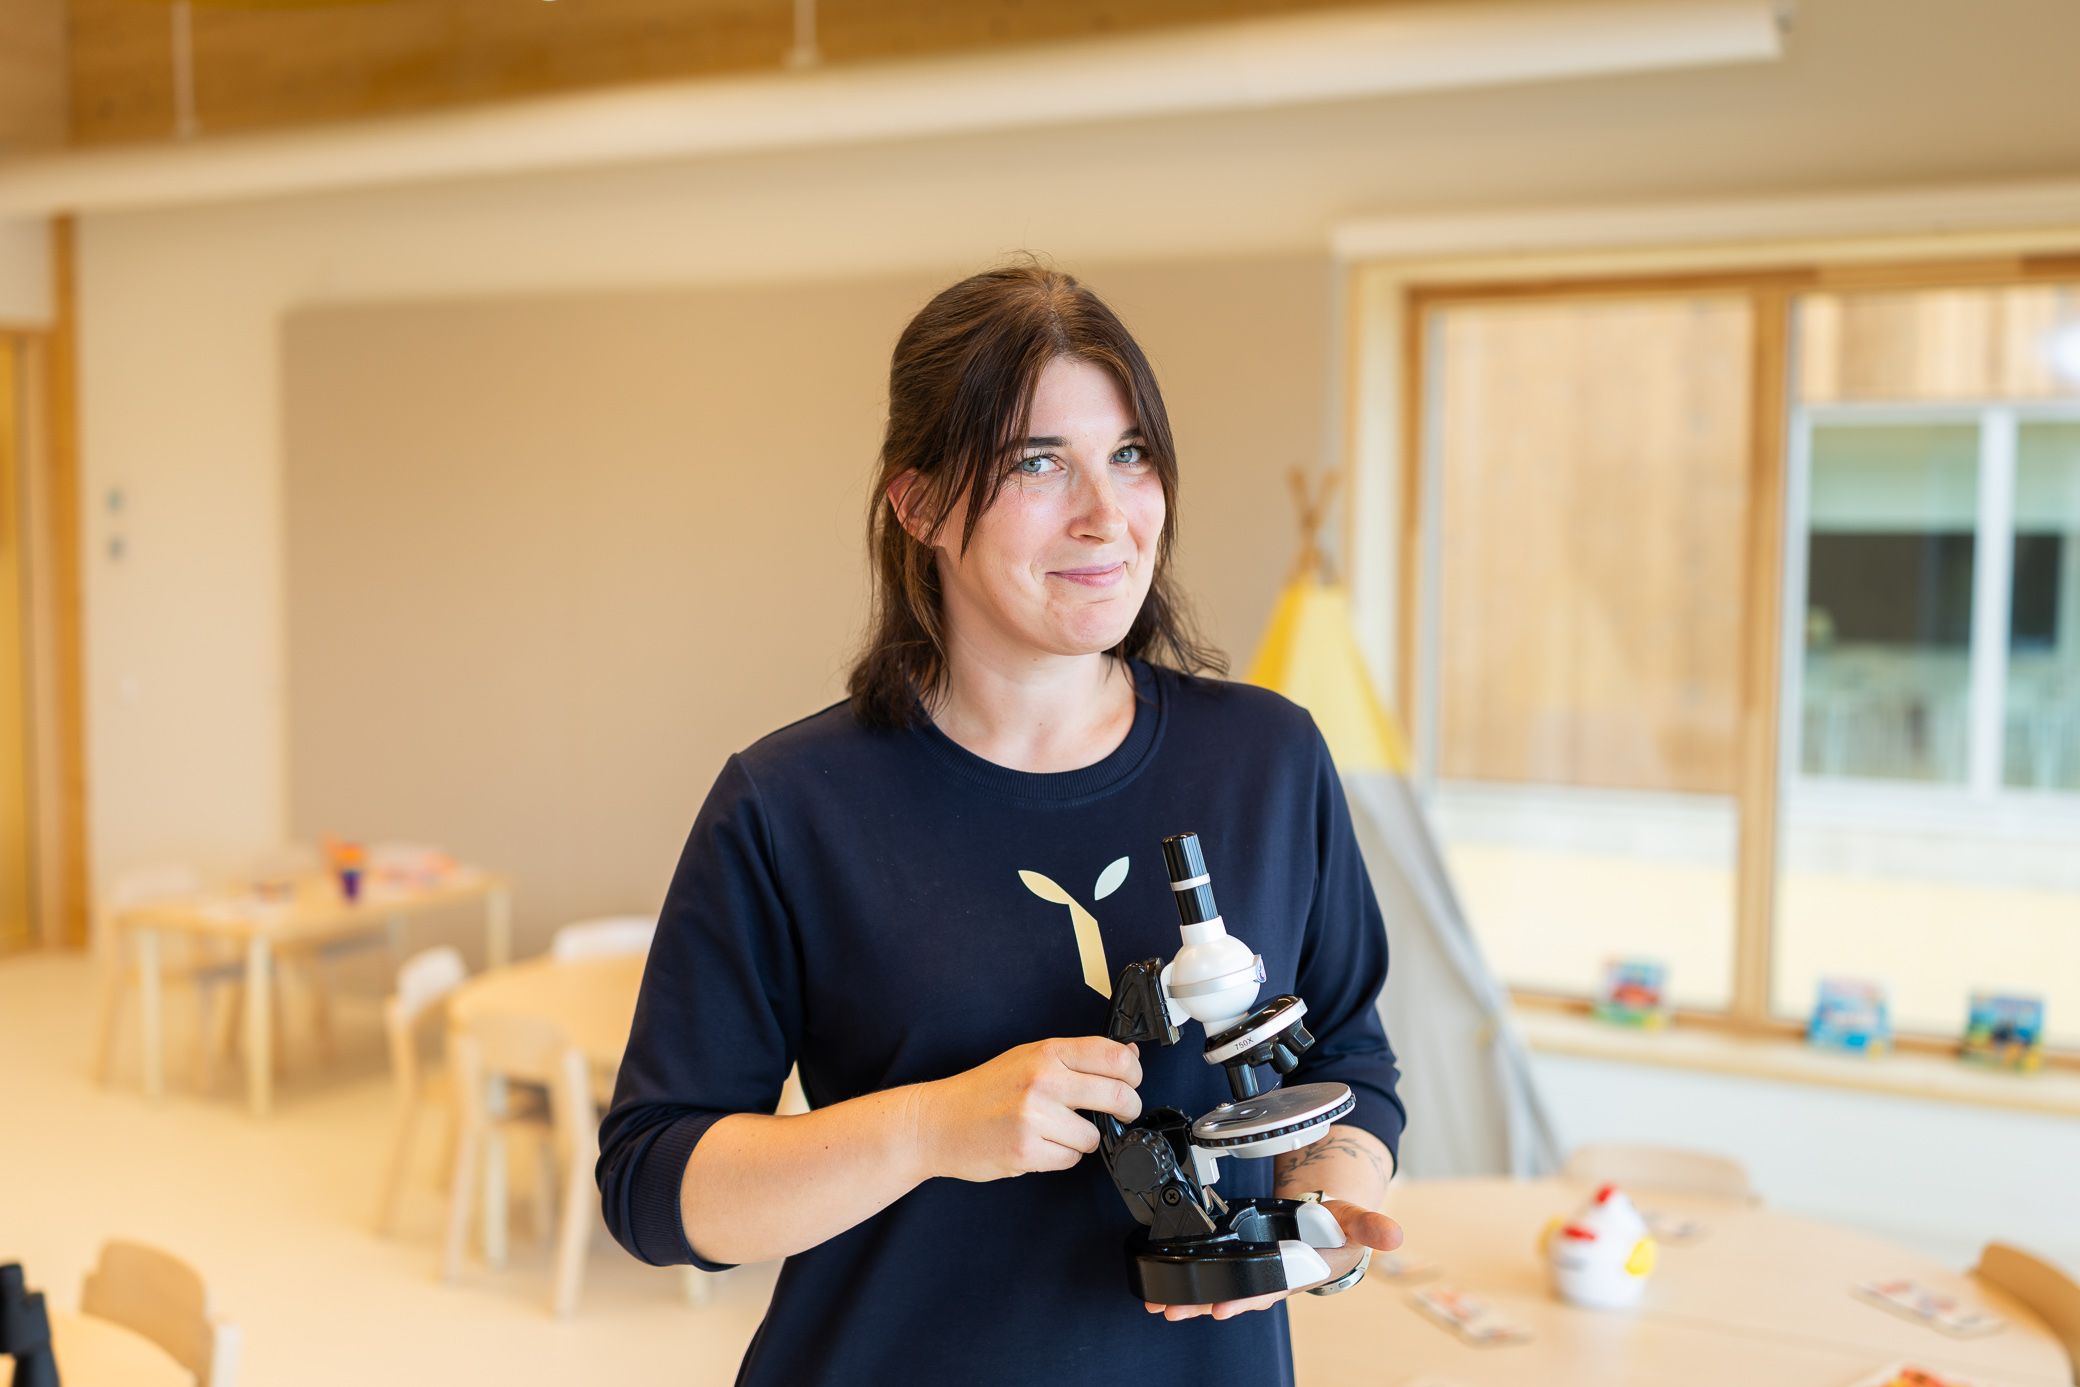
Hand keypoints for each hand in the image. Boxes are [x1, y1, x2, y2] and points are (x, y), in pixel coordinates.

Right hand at [913, 1037, 1141, 1182]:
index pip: (1113, 1056)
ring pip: (1094, 1136)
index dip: (1133, 1073)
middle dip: (1127, 1108)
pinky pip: (1071, 1159)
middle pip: (1118, 1095)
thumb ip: (1077, 1057)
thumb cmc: (984, 1090)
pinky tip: (1040, 1144)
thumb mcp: (1029, 1058)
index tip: (1131, 1083)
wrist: (938, 1122)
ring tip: (1057, 1130)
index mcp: (1047, 1052)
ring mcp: (1035, 1116)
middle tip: (1119, 1111)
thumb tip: (1128, 1054)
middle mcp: (1043, 1080)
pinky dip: (1062, 1156)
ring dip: (1084, 1139)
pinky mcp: (1027, 1150)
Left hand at [1144, 1199, 1403, 1321]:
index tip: (1222, 1307)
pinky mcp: (1241, 1263)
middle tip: (1174, 1310)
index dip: (1246, 1298)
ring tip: (1160, 1306)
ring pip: (1220, 1289)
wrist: (1331, 1230)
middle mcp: (1273, 1278)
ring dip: (1191, 1299)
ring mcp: (1255, 1272)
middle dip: (1205, 1302)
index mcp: (1298, 1271)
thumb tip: (1394, 1234)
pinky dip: (1189, 1283)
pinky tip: (1163, 1291)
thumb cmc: (1340, 1230)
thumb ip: (1372, 1226)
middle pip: (1235, 1294)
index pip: (1269, 1288)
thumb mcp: (1357, 1223)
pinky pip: (1213, 1275)